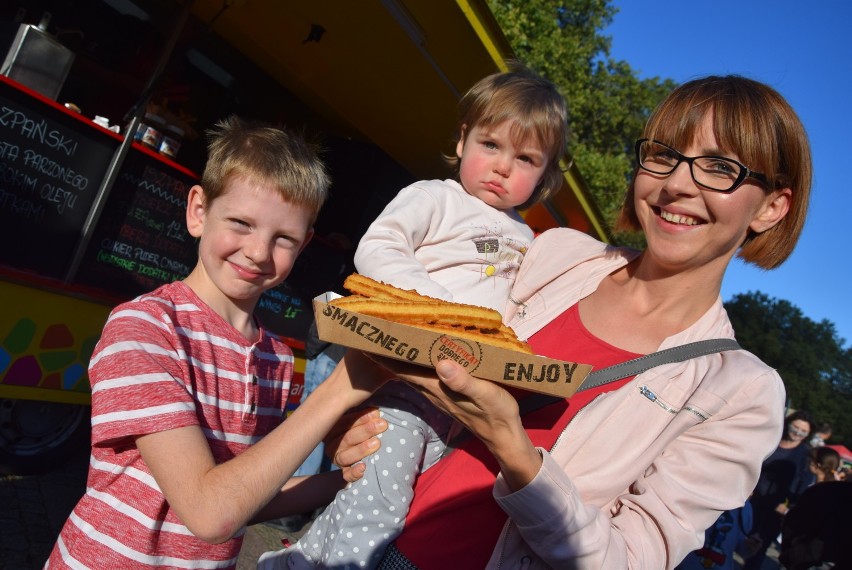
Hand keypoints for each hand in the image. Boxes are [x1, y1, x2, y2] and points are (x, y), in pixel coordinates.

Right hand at [325, 407, 387, 481]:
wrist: (367, 444)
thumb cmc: (365, 423)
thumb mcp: (360, 413)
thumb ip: (363, 407)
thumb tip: (375, 398)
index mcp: (332, 427)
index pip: (342, 422)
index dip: (360, 417)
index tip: (376, 412)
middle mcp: (332, 443)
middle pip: (346, 438)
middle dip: (366, 430)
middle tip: (382, 425)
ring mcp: (338, 458)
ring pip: (346, 456)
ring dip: (362, 449)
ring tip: (377, 443)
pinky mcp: (345, 471)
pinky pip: (346, 475)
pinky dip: (354, 473)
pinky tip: (363, 468)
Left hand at [367, 356, 542, 489]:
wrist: (503, 436)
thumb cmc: (496, 414)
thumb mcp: (486, 394)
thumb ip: (463, 381)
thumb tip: (441, 364)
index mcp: (438, 387)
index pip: (404, 369)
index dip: (386, 356)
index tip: (369, 339)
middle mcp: (432, 390)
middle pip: (402, 370)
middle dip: (387, 353)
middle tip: (373, 332)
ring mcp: (438, 394)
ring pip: (410, 373)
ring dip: (398, 358)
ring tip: (388, 340)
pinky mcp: (445, 394)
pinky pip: (422, 377)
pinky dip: (413, 365)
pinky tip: (414, 357)